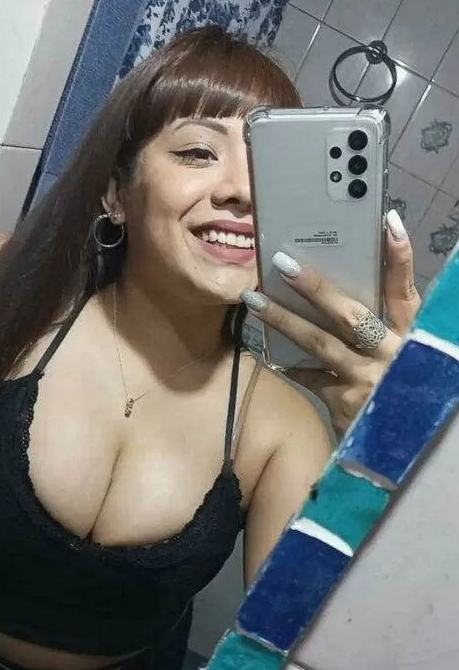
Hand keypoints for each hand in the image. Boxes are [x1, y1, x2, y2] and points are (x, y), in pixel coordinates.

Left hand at [241, 210, 420, 436]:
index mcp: (414, 336)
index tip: (386, 222)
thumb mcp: (403, 355)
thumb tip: (347, 291)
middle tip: (283, 263)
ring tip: (254, 302)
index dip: (398, 257)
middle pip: (350, 314)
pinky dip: (287, 364)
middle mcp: (393, 356)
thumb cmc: (399, 390)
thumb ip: (386, 326)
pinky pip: (308, 377)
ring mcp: (368, 381)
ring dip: (283, 321)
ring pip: (319, 344)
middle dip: (315, 287)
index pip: (406, 290)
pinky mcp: (345, 403)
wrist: (395, 447)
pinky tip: (264, 353)